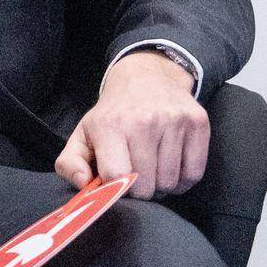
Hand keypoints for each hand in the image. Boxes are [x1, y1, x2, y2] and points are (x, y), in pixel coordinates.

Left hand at [54, 51, 207, 199]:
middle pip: (146, 186)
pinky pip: (194, 175)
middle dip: (140, 189)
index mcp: (109, 125)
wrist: (145, 78)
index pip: (117, 177)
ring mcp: (173, 121)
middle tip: (136, 175)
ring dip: (161, 185)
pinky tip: (171, 166)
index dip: (116, 189)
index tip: (116, 184)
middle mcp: (143, 121)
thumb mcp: (83, 134)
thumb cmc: (113, 115)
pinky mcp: (197, 123)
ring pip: (170, 183)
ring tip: (152, 168)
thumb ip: (70, 163)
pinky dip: (182, 180)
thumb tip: (84, 184)